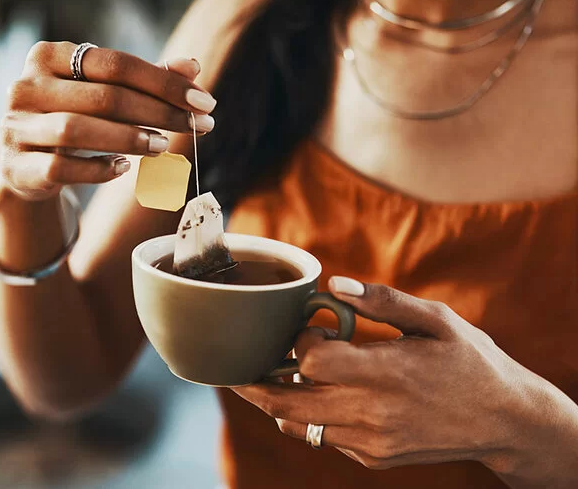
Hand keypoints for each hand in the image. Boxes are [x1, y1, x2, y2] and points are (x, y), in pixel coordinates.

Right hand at [0, 41, 216, 200]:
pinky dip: (97, 169)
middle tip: (195, 127)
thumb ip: (144, 80)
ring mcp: (16, 127)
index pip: (115, 64)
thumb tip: (192, 67)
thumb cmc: (72, 118)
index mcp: (48, 57)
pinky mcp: (15, 166)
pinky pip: (60, 168)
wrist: (22, 164)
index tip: (204, 102)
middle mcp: (26, 87)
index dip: (164, 83)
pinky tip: (124, 168)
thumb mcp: (103, 95)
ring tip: (162, 145)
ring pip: (77, 130)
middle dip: (157, 112)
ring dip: (128, 139)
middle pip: (103, 97)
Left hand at [232, 277, 538, 471]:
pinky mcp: (373, 458)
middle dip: (255, 382)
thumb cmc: (469, 361)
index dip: (301, 340)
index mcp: (386, 371)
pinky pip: (324, 437)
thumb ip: (383, 301)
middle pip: (287, 401)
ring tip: (269, 379)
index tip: (312, 328)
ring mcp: (371, 440)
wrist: (504, 421)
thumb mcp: (437, 320)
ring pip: (299, 424)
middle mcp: (373, 411)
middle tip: (238, 368)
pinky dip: (308, 417)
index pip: (311, 359)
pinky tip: (315, 396)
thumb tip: (335, 284)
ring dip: (277, 400)